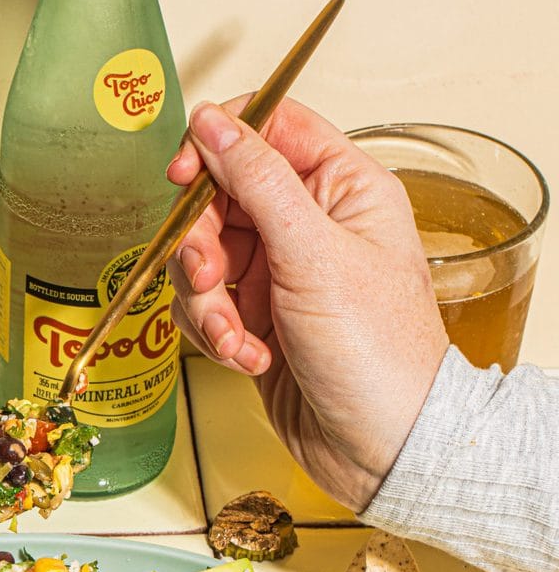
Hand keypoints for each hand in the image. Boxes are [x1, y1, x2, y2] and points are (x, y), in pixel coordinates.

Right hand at [166, 96, 449, 512]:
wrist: (384, 449)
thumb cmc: (380, 355)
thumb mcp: (314, 255)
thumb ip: (258, 180)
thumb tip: (213, 123)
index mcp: (343, 187)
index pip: (269, 127)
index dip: (219, 145)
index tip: (186, 177)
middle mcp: (311, 223)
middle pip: (221, 196)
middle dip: (201, 243)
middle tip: (208, 277)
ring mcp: (281, 271)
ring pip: (203, 254)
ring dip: (206, 300)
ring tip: (234, 336)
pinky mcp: (257, 317)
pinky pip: (206, 303)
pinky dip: (214, 332)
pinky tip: (246, 357)